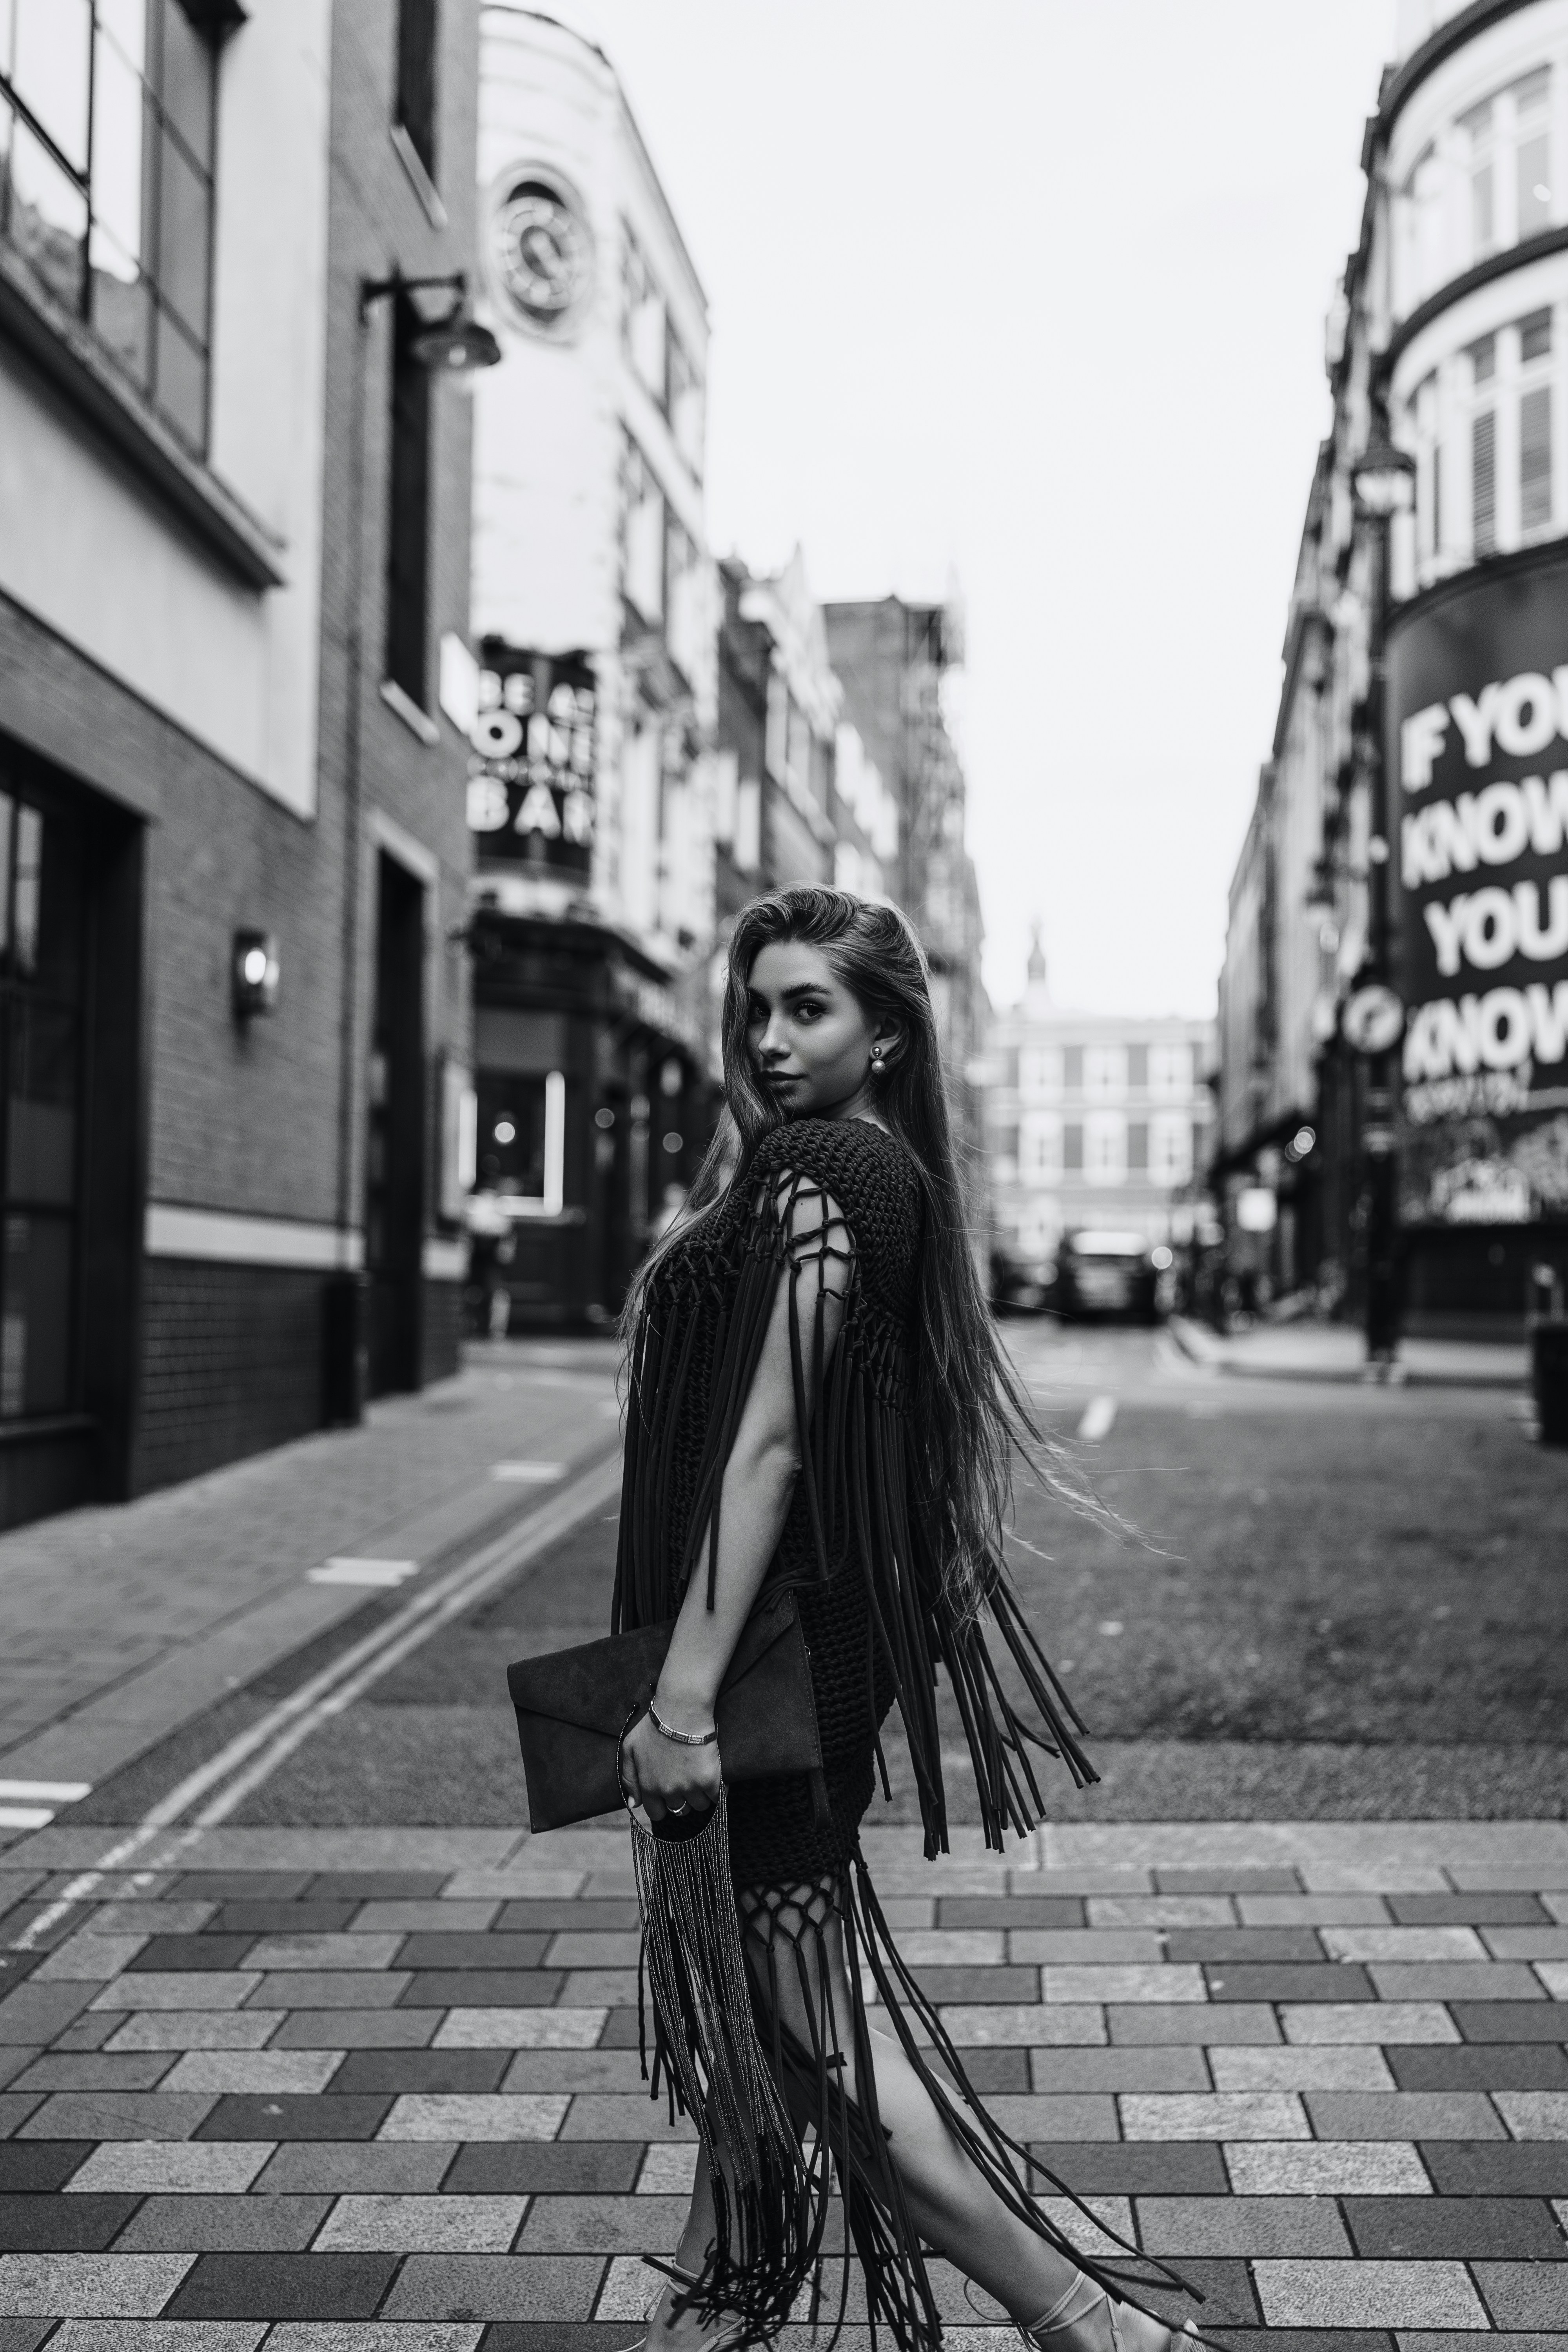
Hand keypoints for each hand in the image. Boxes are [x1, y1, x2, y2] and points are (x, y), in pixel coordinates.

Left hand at [618, 1701, 722, 1823]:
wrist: (681, 1711)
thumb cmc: (654, 1726)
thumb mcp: (630, 1748)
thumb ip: (629, 1778)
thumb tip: (634, 1804)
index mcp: (649, 1786)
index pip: (656, 1813)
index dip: (663, 1804)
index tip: (669, 1792)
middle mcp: (668, 1791)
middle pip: (679, 1810)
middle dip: (682, 1798)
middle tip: (685, 1779)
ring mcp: (690, 1787)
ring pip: (698, 1806)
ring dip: (700, 1795)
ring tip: (699, 1775)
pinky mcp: (709, 1781)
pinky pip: (716, 1798)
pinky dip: (717, 1790)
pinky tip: (713, 1776)